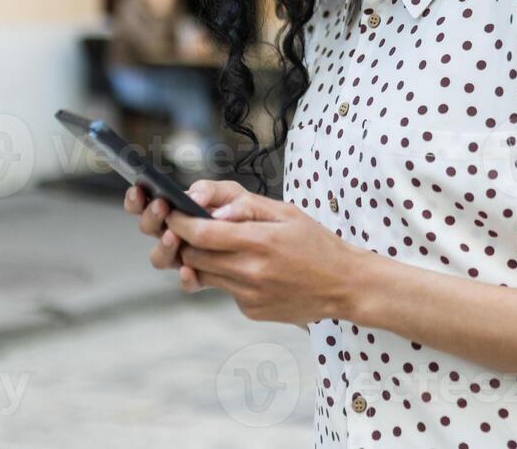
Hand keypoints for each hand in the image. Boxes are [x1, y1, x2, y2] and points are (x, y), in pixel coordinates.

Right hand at [124, 179, 246, 283]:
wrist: (276, 240)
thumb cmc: (251, 212)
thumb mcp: (235, 193)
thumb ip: (215, 191)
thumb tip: (194, 199)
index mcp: (179, 209)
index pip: (147, 202)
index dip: (137, 198)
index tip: (140, 190)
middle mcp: (177, 233)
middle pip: (149, 228)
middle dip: (151, 217)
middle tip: (161, 207)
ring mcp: (188, 255)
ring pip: (162, 257)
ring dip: (164, 246)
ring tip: (174, 236)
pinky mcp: (204, 275)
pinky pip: (189, 281)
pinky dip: (186, 277)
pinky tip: (189, 270)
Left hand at [163, 188, 377, 325]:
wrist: (344, 285)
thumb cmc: (317, 244)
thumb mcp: (288, 213)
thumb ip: (247, 206)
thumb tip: (213, 210)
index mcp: (260, 241)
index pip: (202, 233)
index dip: (179, 222)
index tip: (172, 213)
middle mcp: (251, 272)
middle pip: (194, 256)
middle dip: (185, 240)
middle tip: (191, 228)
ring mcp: (249, 295)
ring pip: (204, 275)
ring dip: (203, 259)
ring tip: (223, 246)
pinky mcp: (250, 311)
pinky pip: (225, 290)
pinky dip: (227, 277)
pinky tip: (250, 270)